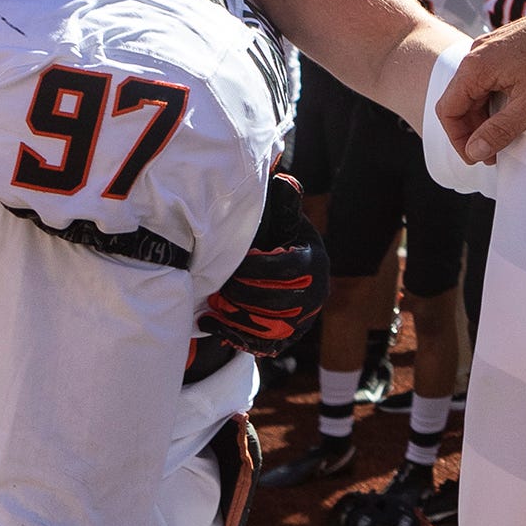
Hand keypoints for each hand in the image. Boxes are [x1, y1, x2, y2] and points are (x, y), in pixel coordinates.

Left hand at [200, 174, 329, 357]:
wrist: (287, 277)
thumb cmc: (280, 242)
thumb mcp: (286, 222)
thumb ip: (284, 206)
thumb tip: (284, 180)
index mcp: (314, 264)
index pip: (287, 271)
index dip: (256, 269)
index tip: (232, 263)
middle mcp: (315, 295)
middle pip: (276, 302)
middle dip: (242, 295)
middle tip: (216, 288)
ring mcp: (302, 321)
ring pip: (268, 328)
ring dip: (236, 318)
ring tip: (212, 305)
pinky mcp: (288, 339)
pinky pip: (262, 345)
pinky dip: (233, 336)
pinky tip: (210, 322)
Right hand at [439, 1, 525, 161]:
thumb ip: (498, 131)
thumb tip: (474, 152)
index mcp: (474, 67)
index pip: (448, 110)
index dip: (458, 139)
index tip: (475, 158)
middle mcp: (476, 52)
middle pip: (460, 99)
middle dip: (473, 130)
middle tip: (491, 153)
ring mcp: (490, 46)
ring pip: (475, 88)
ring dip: (484, 114)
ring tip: (502, 136)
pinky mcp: (505, 44)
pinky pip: (488, 76)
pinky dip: (494, 98)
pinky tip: (512, 110)